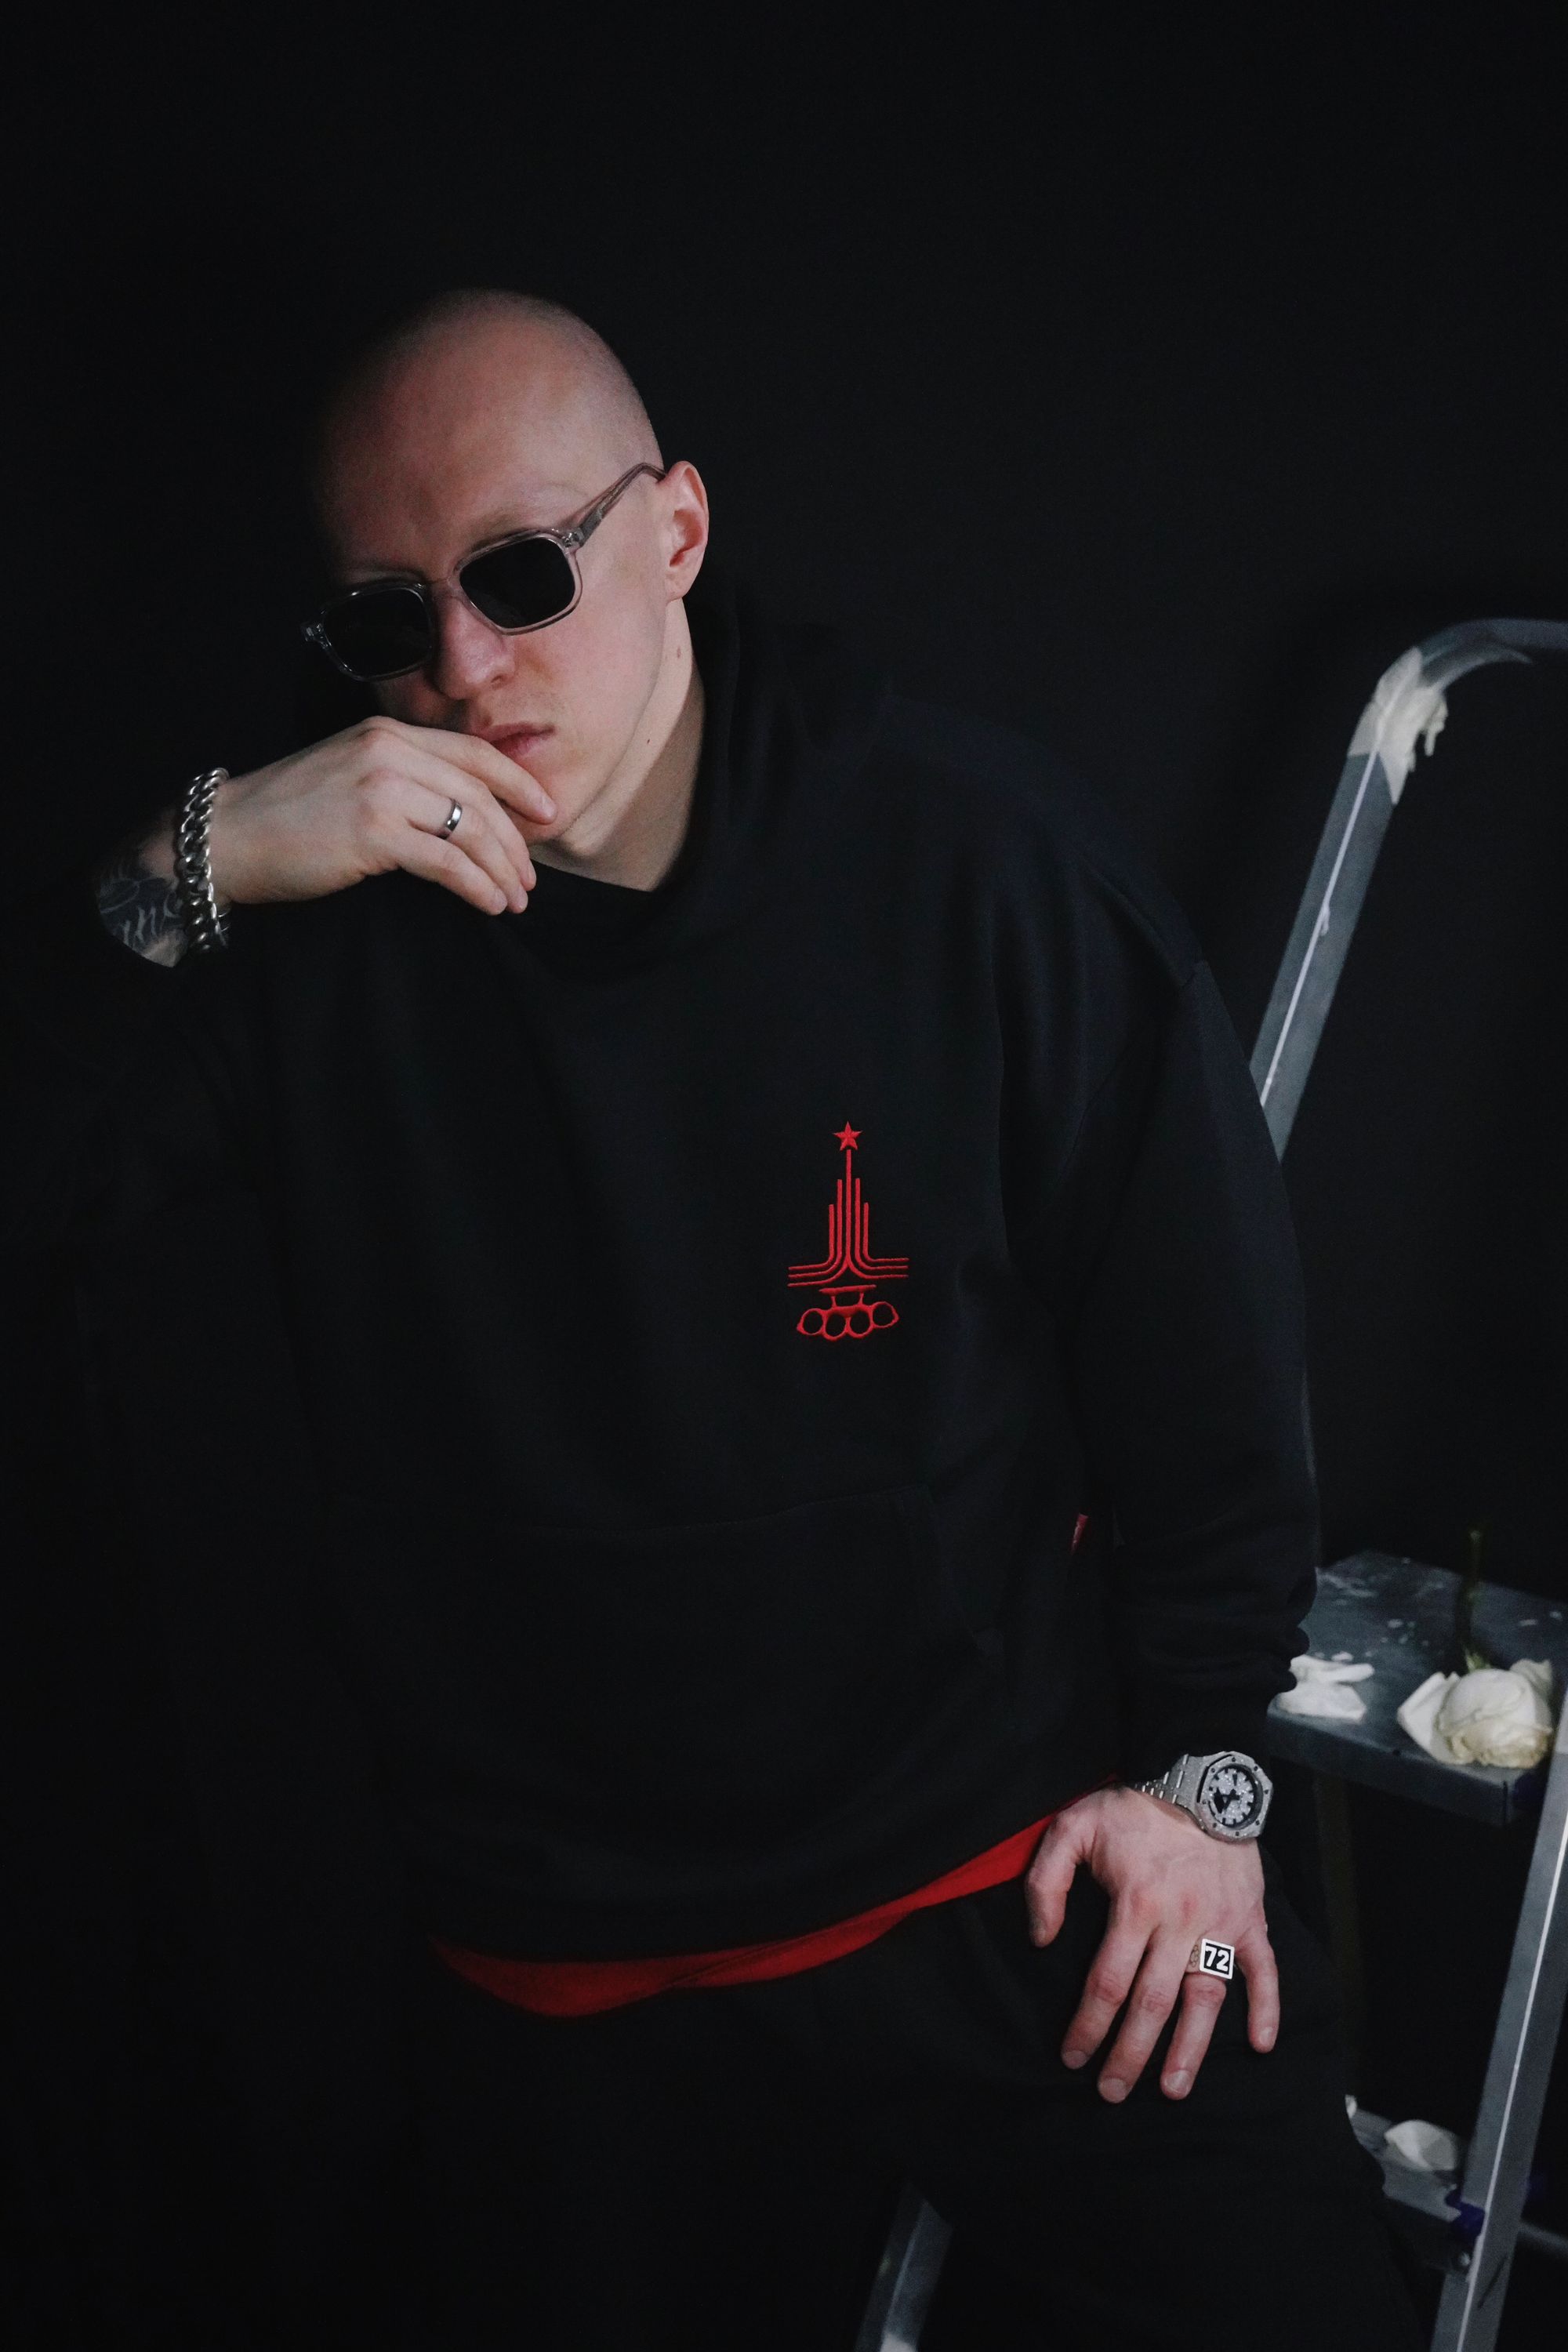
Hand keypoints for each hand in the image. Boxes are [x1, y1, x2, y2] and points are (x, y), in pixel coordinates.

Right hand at [200, 716, 554, 915]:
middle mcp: (388, 751)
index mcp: (387, 732)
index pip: (474, 753)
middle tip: (530, 877)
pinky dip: (477, 886)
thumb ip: (402, 777)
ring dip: (502, 869)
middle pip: (481, 795)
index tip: (547, 813)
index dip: (519, 783)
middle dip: (515, 841)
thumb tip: (461, 812)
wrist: (229, 835)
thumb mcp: (350, 774)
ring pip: (472, 829)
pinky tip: (489, 904)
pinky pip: (448, 861)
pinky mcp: (374, 831)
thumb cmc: (288, 816)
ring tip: (515, 899)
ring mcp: (382, 788)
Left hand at [1024, 1783, 1277, 2102]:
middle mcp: (1180, 1924)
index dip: (1088, 2026)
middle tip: (1112, 2093)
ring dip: (1191, 2049)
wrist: (1196, 1773)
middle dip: (1130, 2055)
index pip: (1107, 1983)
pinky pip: (1263, 1970)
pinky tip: (1261, 2045)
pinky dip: (1267, 2008)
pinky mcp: (1250, 1919)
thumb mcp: (1071, 1827)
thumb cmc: (1130, 1805)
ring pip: (1206, 1999)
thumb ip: (1046, 1883)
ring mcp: (1220, 1925)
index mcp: (1135, 1906)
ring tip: (1174, 2089)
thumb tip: (1042, 1940)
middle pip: (1152, 2005)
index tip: (1072, 2057)